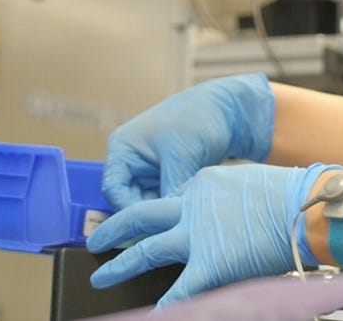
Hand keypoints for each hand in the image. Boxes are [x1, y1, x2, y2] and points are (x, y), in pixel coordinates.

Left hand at [87, 163, 335, 306]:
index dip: (155, 216)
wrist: (304, 204)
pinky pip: (180, 290)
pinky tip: (151, 313)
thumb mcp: (248, 184)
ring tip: (100, 277)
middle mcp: (190, 206)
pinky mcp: (208, 264)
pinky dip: (165, 305)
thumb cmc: (291, 194)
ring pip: (147, 250)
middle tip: (97, 243)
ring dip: (121, 264)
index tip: (144, 224)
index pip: (170, 203)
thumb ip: (229, 202)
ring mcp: (196, 236)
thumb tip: (233, 218)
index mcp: (201, 183)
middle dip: (116, 230)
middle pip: (142, 218)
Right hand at [101, 74, 275, 210]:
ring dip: (163, 214)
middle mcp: (131, 162)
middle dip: (148, 216)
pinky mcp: (167, 180)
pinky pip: (164, 203)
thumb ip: (170, 190)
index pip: (114, 190)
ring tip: (183, 223)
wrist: (228, 109)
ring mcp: (149, 172)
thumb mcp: (182, 155)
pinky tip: (190, 216)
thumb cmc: (199, 118)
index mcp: (123, 148)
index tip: (153, 226)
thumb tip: (166, 224)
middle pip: (128, 202)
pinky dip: (174, 209)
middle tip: (169, 232)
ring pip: (148, 206)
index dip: (129, 211)